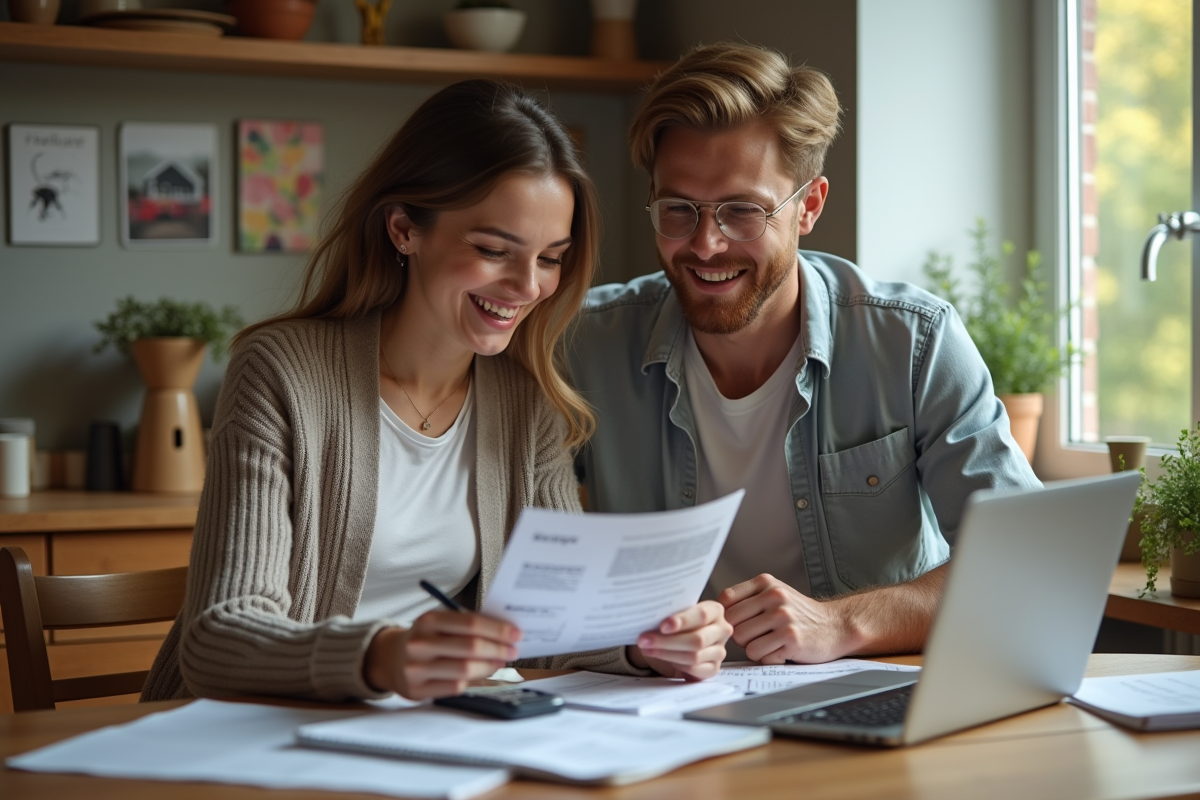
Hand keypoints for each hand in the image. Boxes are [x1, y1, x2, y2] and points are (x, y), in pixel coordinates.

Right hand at [364, 611, 520, 699]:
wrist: (390, 659)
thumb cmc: (426, 638)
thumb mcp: (439, 623)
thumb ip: (466, 626)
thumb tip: (504, 633)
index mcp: (428, 620)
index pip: (471, 623)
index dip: (498, 629)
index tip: (516, 633)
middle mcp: (420, 643)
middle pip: (471, 647)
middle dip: (498, 649)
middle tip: (513, 650)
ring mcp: (416, 668)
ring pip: (466, 670)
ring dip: (490, 666)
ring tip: (500, 662)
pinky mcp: (417, 690)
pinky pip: (455, 687)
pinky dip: (473, 680)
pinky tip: (481, 674)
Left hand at [630, 601, 731, 680]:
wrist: (681, 637)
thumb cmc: (679, 622)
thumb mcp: (676, 613)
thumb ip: (670, 613)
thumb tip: (650, 617)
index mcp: (715, 611)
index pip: (701, 615)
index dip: (682, 621)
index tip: (662, 626)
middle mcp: (721, 630)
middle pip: (697, 639)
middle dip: (667, 641)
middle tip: (644, 640)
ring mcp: (719, 650)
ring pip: (694, 656)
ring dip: (667, 654)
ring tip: (647, 649)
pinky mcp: (714, 668)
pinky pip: (695, 669)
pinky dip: (676, 664)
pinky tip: (662, 658)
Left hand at [719, 574, 851, 663]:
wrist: (835, 626)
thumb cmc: (799, 613)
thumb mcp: (774, 593)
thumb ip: (747, 598)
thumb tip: (713, 614)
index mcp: (765, 583)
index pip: (725, 600)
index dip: (727, 616)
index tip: (740, 623)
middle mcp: (774, 597)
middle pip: (732, 624)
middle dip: (741, 636)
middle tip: (759, 636)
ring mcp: (783, 617)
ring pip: (745, 643)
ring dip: (755, 649)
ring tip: (772, 643)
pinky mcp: (791, 639)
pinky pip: (761, 656)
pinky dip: (769, 658)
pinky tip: (782, 651)